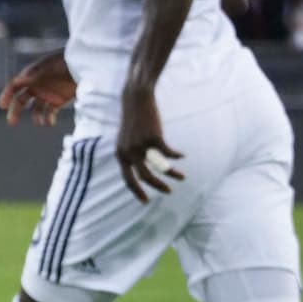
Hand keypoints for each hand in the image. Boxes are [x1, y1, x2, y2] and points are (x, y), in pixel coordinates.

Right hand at [0, 52, 76, 125]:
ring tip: (39, 122)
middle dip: (15, 111)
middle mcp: (36, 85)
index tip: (2, 105)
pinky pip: (49, 112)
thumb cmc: (66, 60)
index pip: (14, 86)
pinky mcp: (58, 101)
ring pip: (35, 109)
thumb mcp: (49, 65)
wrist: (85, 63)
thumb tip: (20, 78)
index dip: (6, 95)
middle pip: (21, 100)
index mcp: (31, 75)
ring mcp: (47, 94)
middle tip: (12, 122)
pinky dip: (48, 119)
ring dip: (35, 116)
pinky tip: (50, 122)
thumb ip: (35, 72)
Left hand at [117, 87, 184, 202]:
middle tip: (168, 191)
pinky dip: (176, 156)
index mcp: (120, 155)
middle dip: (158, 187)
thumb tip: (141, 173)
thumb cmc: (133, 121)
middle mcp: (129, 152)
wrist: (136, 100)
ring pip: (159, 167)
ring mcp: (141, 145)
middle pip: (145, 177)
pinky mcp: (154, 138)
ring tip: (181, 177)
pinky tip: (182, 155)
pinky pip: (168, 153)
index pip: (127, 179)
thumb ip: (130, 155)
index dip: (136, 191)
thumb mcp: (126, 140)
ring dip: (171, 174)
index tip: (145, 201)